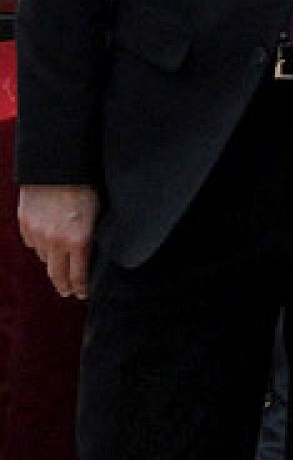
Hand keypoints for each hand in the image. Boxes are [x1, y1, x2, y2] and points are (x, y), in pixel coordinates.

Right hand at [18, 183, 98, 298]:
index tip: (84, 294)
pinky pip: (34, 243)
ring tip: (60, 269)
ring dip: (54, 264)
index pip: (79, 275)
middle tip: (69, 292)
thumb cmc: (87, 184)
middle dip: (65, 286)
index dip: (82, 287)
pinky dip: (42, 246)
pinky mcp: (25, 224)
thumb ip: (94, 234)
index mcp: (79, 240)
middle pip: (58, 275)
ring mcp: (38, 234)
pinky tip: (48, 245)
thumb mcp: (100, 211)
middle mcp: (56, 242)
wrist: (57, 165)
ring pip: (45, 258)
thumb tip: (97, 249)